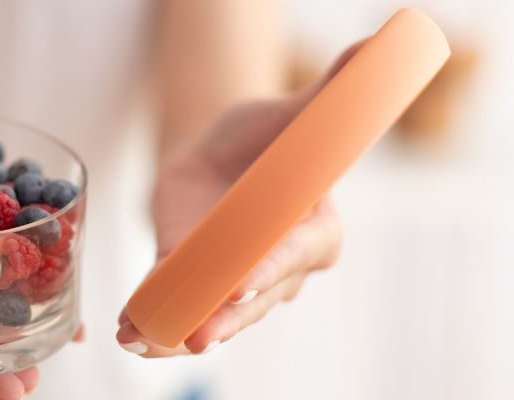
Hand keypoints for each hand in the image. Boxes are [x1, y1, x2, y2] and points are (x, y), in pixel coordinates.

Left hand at [116, 42, 363, 357]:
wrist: (224, 152)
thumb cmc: (271, 136)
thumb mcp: (297, 114)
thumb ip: (334, 92)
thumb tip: (383, 44)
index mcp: (313, 231)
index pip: (293, 255)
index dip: (267, 271)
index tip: (237, 286)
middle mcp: (277, 267)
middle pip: (253, 299)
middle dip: (224, 319)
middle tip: (197, 337)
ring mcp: (234, 280)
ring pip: (212, 313)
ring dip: (181, 332)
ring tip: (150, 343)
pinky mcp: (193, 279)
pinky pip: (175, 305)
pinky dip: (153, 322)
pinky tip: (130, 335)